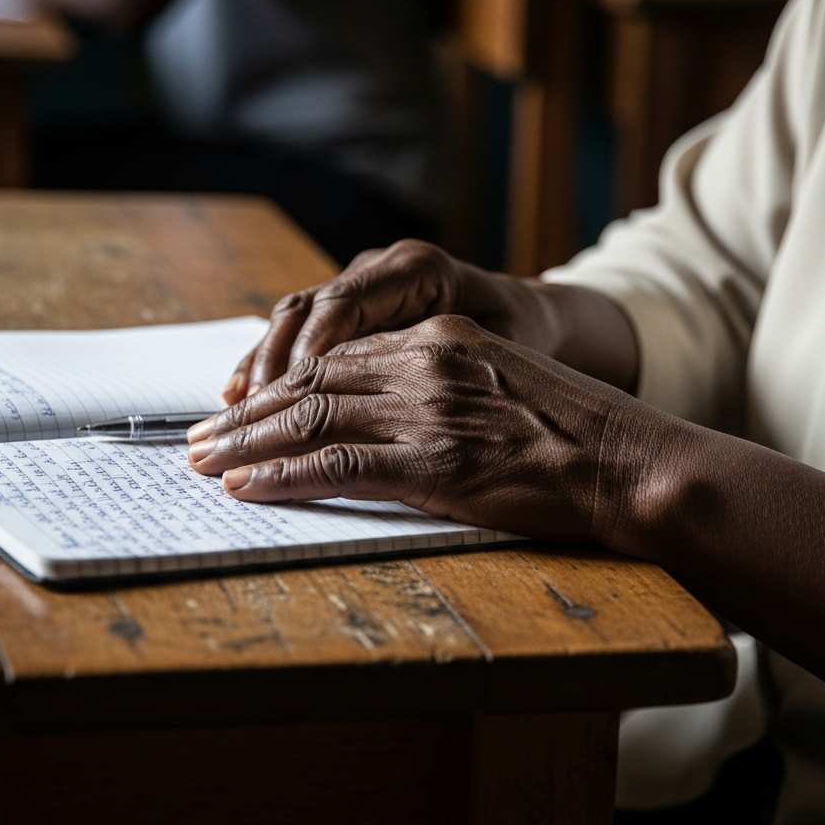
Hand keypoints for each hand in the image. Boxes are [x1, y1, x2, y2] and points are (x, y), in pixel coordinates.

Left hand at [191, 314, 672, 550]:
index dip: (282, 385)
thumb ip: (437, 385)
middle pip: (313, 385)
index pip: (340, 359)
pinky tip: (246, 487)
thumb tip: (374, 415)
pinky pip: (340, 468)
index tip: (243, 406)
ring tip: (203, 461)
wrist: (626, 459)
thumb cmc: (570, 430)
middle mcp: (427, 363)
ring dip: (248, 443)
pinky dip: (284, 476)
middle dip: (247, 414)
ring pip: (313, 421)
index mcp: (441, 338)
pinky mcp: (434, 464)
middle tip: (198, 436)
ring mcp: (428, 412)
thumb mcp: (500, 382)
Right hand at [222, 241, 549, 403]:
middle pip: (309, 308)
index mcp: (417, 268)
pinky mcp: (354, 311)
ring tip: (234, 410)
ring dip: (263, 365)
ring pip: (296, 319)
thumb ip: (437, 362)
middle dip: (272, 363)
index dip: (309, 349)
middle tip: (242, 415)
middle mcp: (381, 269)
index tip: (284, 396)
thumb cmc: (521, 338)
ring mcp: (363, 286)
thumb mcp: (496, 348)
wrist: (532, 319)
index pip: (345, 303)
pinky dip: (275, 364)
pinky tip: (246, 395)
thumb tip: (381, 397)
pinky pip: (303, 333)